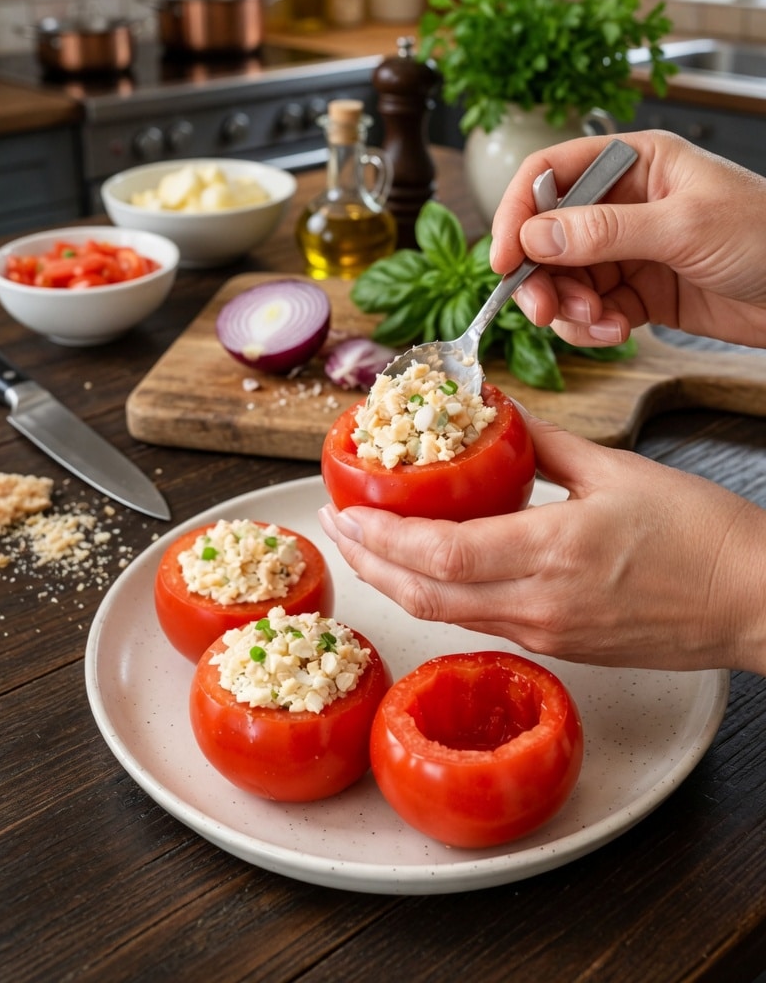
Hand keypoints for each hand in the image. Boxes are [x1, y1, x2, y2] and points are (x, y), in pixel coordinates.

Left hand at [318, 413, 765, 674]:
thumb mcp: (617, 468)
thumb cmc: (699, 533)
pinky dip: (442, 595)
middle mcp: (540, 604)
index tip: (343, 510)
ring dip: (398, 581)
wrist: (752, 600)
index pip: (438, 552)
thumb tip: (496, 412)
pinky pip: (482, 623)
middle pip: (425, 594)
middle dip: (368, 563)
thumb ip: (545, 443)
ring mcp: (549, 634)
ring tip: (369, 546)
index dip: (379, 536)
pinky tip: (432, 568)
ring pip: (448, 614)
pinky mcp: (562, 648)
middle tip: (336, 526)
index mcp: (553, 552)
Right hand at [489, 130, 765, 349]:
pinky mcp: (642, 291)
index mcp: (634, 162)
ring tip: (600, 325)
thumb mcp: (685, 227)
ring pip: (566, 278)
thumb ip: (605, 232)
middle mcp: (624, 201)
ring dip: (570, 308)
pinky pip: (593, 309)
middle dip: (540, 276)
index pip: (550, 174)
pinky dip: (594, 327)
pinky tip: (618, 333)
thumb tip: (534, 235)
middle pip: (548, 234)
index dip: (517, 214)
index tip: (503, 260)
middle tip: (546, 312)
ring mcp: (631, 248)